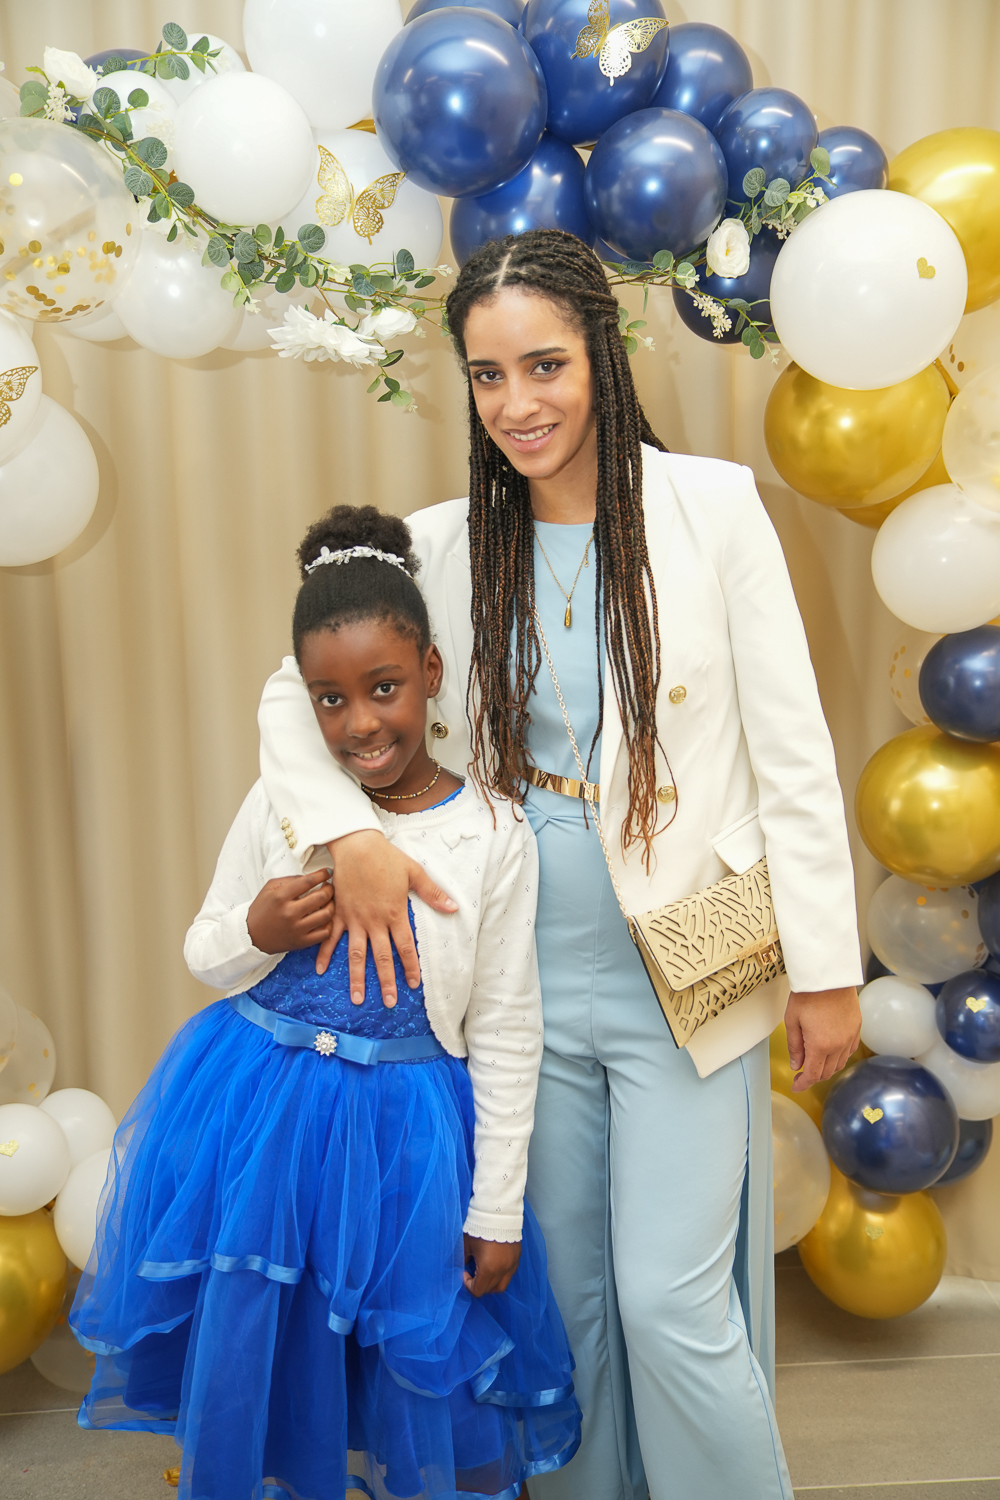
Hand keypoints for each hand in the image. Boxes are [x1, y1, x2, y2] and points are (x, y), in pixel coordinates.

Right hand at [247, 870, 332, 953]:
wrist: (251, 936)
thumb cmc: (261, 910)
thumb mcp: (269, 888)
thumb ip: (290, 880)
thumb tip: (311, 877)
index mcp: (281, 897)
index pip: (308, 881)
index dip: (322, 874)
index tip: (328, 872)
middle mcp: (290, 913)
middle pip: (321, 896)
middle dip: (330, 888)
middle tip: (329, 886)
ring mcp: (297, 929)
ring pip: (326, 914)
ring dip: (332, 905)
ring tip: (329, 901)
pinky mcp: (301, 942)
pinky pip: (325, 933)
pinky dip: (329, 924)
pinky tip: (325, 918)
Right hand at [315, 830, 457, 1003]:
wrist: (356, 845)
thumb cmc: (387, 858)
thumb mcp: (414, 873)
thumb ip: (433, 893)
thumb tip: (454, 908)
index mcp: (394, 914)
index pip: (405, 947)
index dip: (410, 967)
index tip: (413, 985)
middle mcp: (374, 922)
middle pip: (381, 958)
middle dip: (386, 982)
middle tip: (390, 1003)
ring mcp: (354, 919)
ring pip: (355, 955)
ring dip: (357, 978)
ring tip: (357, 999)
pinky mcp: (339, 913)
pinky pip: (330, 937)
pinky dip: (325, 954)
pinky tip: (321, 971)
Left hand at [463, 1234, 521, 1296]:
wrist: (498, 1213)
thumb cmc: (480, 1229)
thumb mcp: (467, 1245)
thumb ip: (464, 1260)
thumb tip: (465, 1268)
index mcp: (488, 1269)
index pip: (478, 1290)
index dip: (468, 1285)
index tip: (465, 1273)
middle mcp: (502, 1271)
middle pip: (490, 1289)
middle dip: (479, 1285)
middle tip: (473, 1273)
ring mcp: (512, 1266)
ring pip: (502, 1286)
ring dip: (491, 1284)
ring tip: (484, 1274)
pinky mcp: (517, 1259)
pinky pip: (509, 1275)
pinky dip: (501, 1276)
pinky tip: (494, 1266)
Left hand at [784, 986, 861, 1090]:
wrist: (829, 975)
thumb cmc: (808, 994)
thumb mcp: (792, 1021)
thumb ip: (795, 1046)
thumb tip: (797, 1065)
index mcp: (820, 1046)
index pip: (813, 1075)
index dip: (803, 1084)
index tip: (796, 1086)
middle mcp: (838, 1045)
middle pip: (827, 1072)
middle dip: (813, 1076)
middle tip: (801, 1074)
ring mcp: (850, 1037)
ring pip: (840, 1063)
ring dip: (827, 1068)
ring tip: (814, 1063)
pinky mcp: (857, 1028)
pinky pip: (849, 1051)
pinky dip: (839, 1057)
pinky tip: (830, 1052)